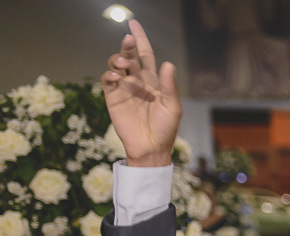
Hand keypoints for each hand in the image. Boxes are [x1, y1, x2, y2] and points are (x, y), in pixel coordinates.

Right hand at [101, 20, 179, 166]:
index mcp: (153, 81)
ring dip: (117, 59)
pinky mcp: (113, 98)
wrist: (151, 148)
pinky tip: (115, 77)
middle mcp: (137, 81)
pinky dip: (109, 75)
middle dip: (128, 45)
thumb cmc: (165, 129)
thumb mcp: (172, 107)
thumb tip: (169, 64)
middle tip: (128, 39)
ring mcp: (124, 88)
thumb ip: (169, 87)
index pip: (145, 55)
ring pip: (116, 65)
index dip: (140, 39)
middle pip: (130, 56)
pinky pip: (107, 81)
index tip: (134, 23)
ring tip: (123, 62)